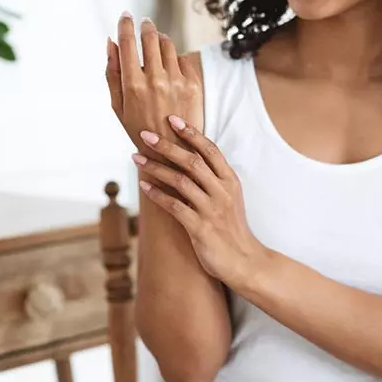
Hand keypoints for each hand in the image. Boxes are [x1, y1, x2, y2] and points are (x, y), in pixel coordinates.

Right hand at [105, 12, 202, 159]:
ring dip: (161, 39)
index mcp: (133, 85)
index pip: (128, 42)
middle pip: (150, 37)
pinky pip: (182, 59)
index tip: (125, 15)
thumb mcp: (117, 105)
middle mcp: (155, 80)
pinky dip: (174, 58)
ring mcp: (176, 81)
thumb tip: (110, 42)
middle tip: (144, 23)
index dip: (125, 24)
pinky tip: (170, 67)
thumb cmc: (138, 128)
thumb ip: (112, 72)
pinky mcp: (193, 85)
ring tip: (157, 43)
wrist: (171, 152)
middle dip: (146, 26)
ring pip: (168, 45)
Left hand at [131, 115, 269, 286]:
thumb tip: (187, 160)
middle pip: (192, 161)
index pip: (210, 150)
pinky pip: (174, 206)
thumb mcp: (229, 198)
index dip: (191, 133)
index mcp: (230, 181)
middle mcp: (222, 192)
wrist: (245, 262)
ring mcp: (211, 210)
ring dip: (155, 167)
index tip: (172, 119)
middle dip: (166, 146)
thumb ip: (212, 179)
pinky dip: (157, 194)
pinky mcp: (200, 228)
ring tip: (136, 158)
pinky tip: (144, 187)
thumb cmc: (232, 229)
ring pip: (180, 181)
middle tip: (145, 135)